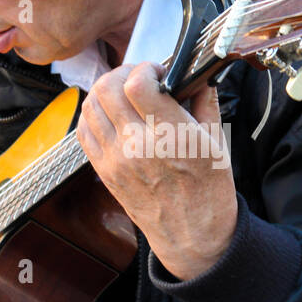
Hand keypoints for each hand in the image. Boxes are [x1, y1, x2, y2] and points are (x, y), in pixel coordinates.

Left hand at [76, 63, 236, 280]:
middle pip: (108, 88)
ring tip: (123, 92)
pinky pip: (84, 129)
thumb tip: (194, 73)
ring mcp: (116, 160)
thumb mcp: (217, 142)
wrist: (191, 234)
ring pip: (91, 105)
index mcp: (172, 137)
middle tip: (138, 77)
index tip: (158, 71)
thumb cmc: (208, 190)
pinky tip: (110, 112)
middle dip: (123, 72)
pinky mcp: (104, 170)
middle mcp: (138, 147)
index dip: (146, 68)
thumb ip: (204, 101)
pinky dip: (93, 113)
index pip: (138, 84)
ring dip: (105, 89)